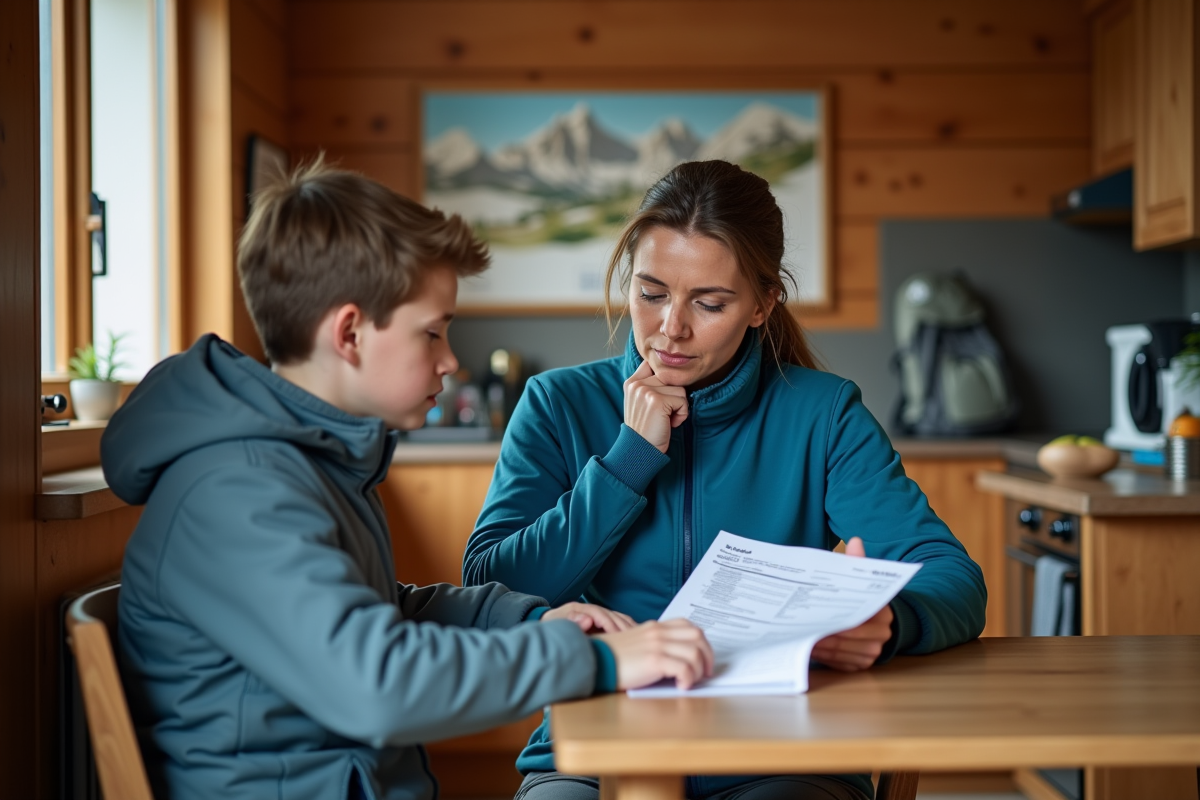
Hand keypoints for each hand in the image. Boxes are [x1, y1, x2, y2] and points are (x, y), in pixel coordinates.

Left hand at [541, 602, 635, 633]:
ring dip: (629, 627)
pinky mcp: (601, 621)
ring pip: (618, 618)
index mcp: (579, 610)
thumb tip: (587, 620)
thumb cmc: (552, 629)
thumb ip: (571, 622)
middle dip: (625, 627)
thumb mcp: (556, 626)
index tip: (619, 637)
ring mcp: (596, 614)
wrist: (547, 625)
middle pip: (612, 615)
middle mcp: (590, 610)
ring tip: (642, 638)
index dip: (610, 625)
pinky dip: (628, 628)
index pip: (600, 615)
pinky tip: (638, 636)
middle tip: (637, 640)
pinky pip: (618, 622)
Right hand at [597, 619, 714, 690]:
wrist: (595, 661)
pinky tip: (680, 686)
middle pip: (698, 636)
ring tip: (689, 682)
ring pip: (695, 653)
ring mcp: (657, 644)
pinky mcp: (654, 660)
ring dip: (698, 670)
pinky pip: (684, 668)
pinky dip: (688, 679)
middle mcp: (659, 632)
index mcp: (655, 627)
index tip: (703, 659)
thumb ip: (655, 645)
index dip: (701, 643)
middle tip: (705, 673)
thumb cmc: (612, 658)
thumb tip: (675, 659)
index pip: (689, 626)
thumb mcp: (637, 644)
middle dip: (707, 656)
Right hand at [623, 360, 687, 452]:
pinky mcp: (657, 400)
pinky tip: (669, 423)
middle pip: (671, 378)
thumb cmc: (646, 429)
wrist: (639, 451)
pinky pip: (682, 401)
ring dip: (679, 407)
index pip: (654, 365)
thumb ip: (650, 386)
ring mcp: (645, 391)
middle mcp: (636, 384)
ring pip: (680, 389)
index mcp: (631, 383)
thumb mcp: (641, 403)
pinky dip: (681, 415)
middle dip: (673, 397)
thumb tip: (673, 373)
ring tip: (665, 419)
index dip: (665, 380)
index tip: (662, 398)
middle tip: (663, 414)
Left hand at [812, 537, 894, 671]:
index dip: (834, 619)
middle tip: (799, 627)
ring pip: (841, 652)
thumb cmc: (861, 598)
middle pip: (847, 638)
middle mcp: (881, 636)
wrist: (875, 621)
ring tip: (798, 637)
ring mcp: (871, 653)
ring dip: (819, 646)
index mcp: (882, 613)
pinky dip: (822, 657)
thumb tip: (855, 540)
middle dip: (822, 633)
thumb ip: (857, 563)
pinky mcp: (860, 665)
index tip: (815, 615)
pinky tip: (806, 648)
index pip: (856, 617)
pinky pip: (839, 663)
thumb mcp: (861, 580)